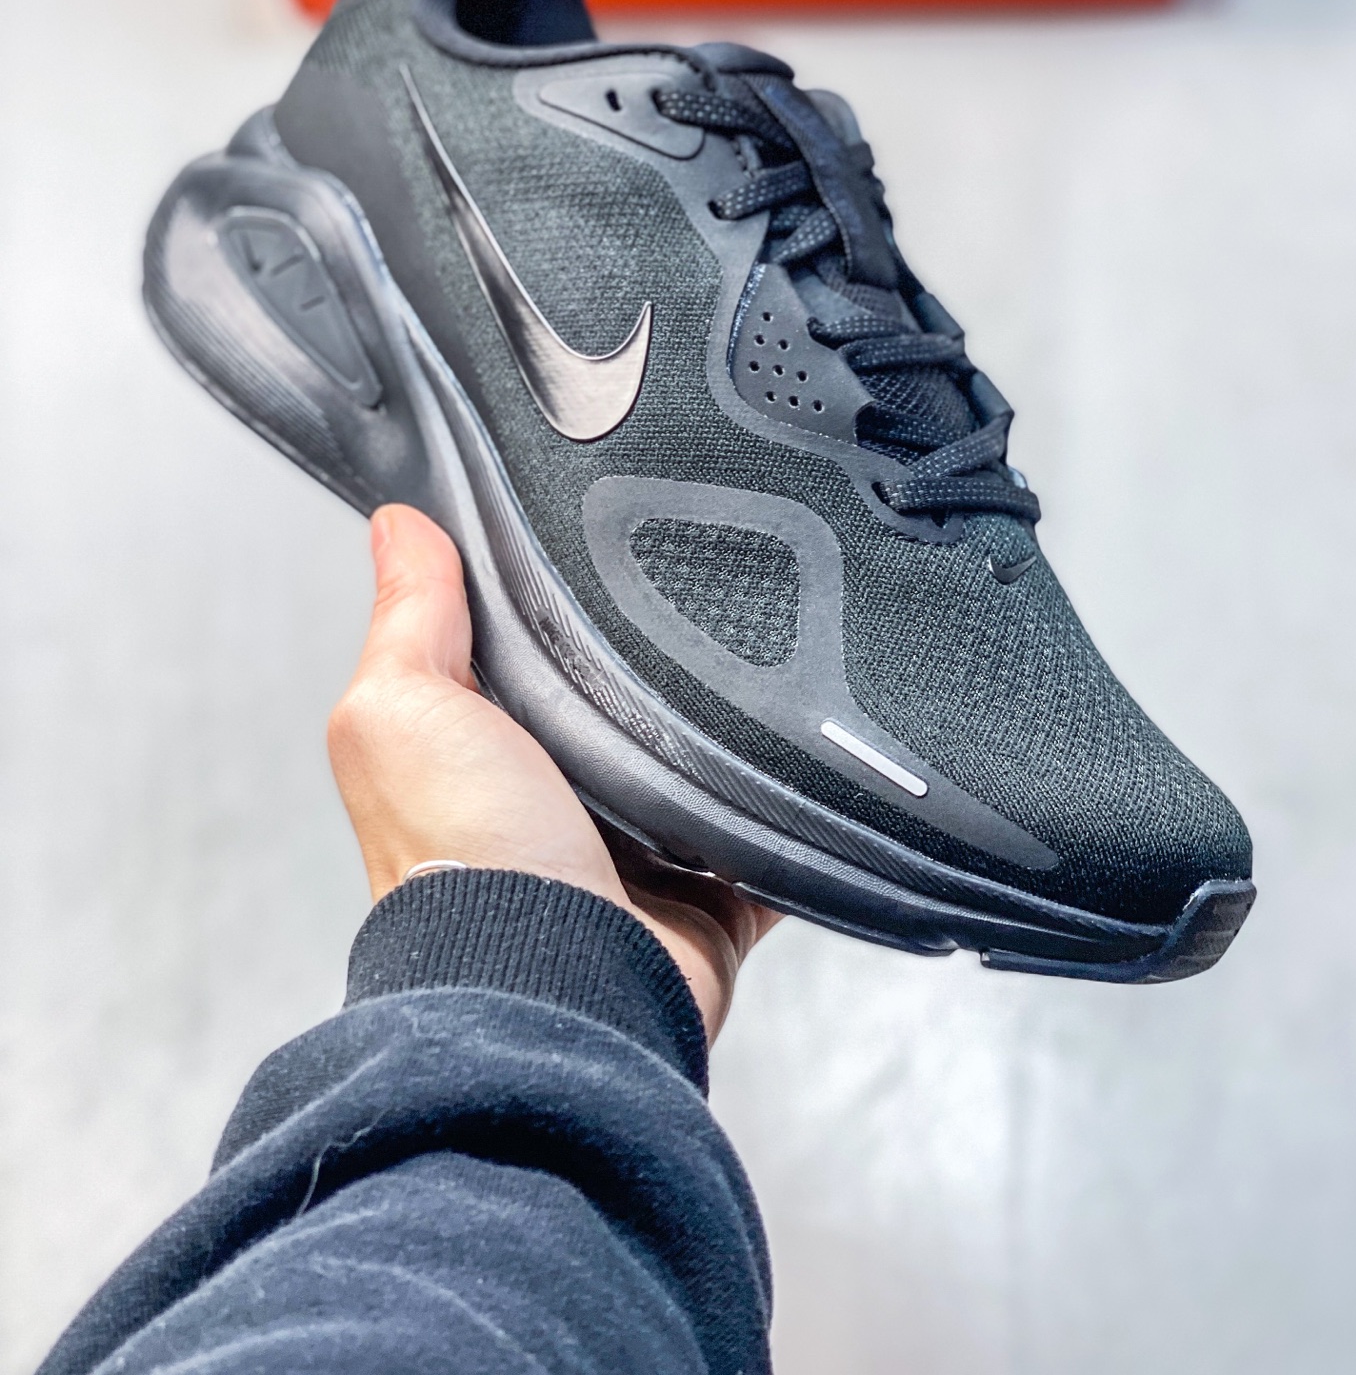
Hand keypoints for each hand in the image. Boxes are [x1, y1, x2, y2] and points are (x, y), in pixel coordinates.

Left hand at [327, 504, 780, 1041]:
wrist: (557, 983)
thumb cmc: (464, 862)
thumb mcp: (402, 711)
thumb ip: (408, 619)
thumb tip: (396, 526)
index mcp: (483, 746)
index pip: (521, 644)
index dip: (545, 594)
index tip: (584, 529)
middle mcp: (558, 796)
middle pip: (622, 696)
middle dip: (654, 656)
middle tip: (693, 588)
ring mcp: (638, 846)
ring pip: (701, 756)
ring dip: (725, 727)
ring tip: (761, 658)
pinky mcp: (710, 889)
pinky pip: (769, 835)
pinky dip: (790, 810)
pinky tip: (804, 761)